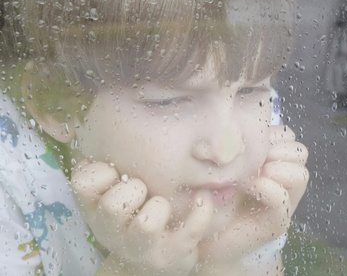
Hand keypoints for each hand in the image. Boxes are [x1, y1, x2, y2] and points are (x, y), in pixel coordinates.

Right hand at [71, 161, 213, 275]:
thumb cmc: (133, 212)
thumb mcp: (115, 190)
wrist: (148, 263)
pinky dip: (200, 211)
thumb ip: (112, 166)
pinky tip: (202, 197)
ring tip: (163, 204)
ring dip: (159, 207)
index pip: (83, 183)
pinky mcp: (169, 255)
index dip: (101, 172)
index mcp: (95, 208)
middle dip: (133, 189)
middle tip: (143, 189)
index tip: (116, 172)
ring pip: (146, 225)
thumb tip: (105, 146)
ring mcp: (140, 246)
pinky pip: (189, 231)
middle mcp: (111, 230)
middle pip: (112, 206)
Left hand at [198, 125, 308, 263]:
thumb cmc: (214, 196)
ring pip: (300, 174)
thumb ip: (239, 147)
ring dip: (275, 169)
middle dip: (276, 150)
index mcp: (275, 162)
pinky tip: (247, 187)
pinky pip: (282, 199)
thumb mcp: (226, 163)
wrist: (207, 237)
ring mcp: (285, 203)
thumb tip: (238, 128)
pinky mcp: (277, 223)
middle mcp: (285, 181)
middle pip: (300, 152)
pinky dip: (265, 188)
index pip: (289, 136)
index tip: (248, 143)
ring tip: (250, 175)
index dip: (272, 134)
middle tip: (253, 160)